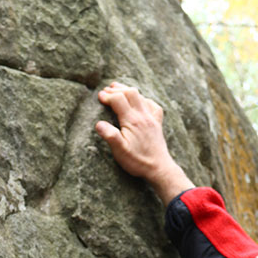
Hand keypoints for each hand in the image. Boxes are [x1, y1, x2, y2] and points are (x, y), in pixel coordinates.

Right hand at [95, 82, 193, 204]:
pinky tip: (139, 102)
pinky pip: (152, 105)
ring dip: (128, 91)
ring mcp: (152, 118)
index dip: (107, 96)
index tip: (99, 97)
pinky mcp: (157, 123)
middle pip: (130, 92)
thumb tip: (98, 124)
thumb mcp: (120, 151)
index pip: (118, 99)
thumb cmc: (138, 161)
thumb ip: (110, 136)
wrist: (159, 168)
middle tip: (106, 90)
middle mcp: (143, 116)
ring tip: (117, 89)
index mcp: (132, 121)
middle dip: (117, 89)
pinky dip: (143, 99)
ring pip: (140, 96)